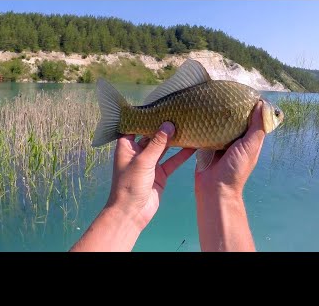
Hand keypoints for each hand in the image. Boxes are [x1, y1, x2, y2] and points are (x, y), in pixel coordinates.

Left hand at [70, 122, 194, 251]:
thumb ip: (157, 143)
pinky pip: (172, 161)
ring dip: (174, 140)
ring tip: (188, 126)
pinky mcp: (160, 174)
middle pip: (151, 136)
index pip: (135, 127)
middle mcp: (138, 153)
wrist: (132, 213)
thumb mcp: (143, 161)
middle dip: (163, 127)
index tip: (158, 105)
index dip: (145, 117)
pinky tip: (192, 146)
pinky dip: (181, 155)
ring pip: (164, 148)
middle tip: (178, 113)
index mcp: (126, 147)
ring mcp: (150, 164)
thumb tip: (168, 125)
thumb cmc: (129, 185)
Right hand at [194, 101, 265, 251]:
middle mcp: (235, 139)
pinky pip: (206, 130)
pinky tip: (199, 111)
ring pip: (219, 123)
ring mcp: (220, 142)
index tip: (243, 93)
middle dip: (230, 108)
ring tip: (210, 97)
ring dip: (216, 114)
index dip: (250, 106)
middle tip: (224, 92)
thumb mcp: (250, 147)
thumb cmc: (235, 169)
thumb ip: (256, 128)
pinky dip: (204, 122)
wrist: (214, 188)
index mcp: (249, 139)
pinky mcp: (206, 145)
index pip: (252, 119)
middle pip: (234, 119)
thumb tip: (261, 105)